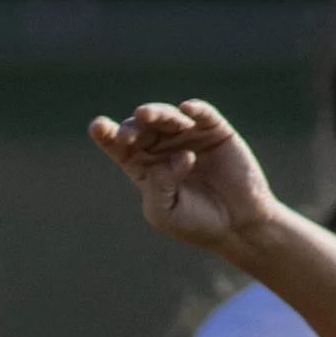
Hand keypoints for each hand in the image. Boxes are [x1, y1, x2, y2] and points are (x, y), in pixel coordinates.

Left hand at [88, 100, 276, 250]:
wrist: (237, 226)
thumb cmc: (197, 223)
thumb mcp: (166, 212)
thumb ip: (159, 186)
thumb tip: (177, 155)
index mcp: (143, 166)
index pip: (119, 145)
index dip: (106, 133)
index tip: (98, 127)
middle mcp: (162, 146)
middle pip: (141, 127)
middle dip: (132, 127)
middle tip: (128, 136)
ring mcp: (188, 135)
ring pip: (167, 116)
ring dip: (156, 114)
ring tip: (146, 116)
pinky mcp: (215, 130)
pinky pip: (203, 113)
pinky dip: (195, 109)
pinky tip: (186, 110)